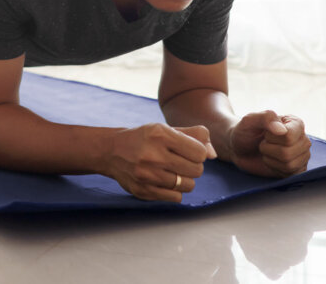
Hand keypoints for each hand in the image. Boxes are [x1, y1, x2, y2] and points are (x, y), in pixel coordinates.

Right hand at [103, 123, 217, 201]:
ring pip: (188, 186)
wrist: (111, 151)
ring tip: (173, 171)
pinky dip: (175, 191)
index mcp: (160, 134)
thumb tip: (213, 154)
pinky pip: (176, 198)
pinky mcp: (143, 191)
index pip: (200, 153)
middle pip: (196, 170)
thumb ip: (194, 136)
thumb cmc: (144, 139)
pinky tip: (164, 181)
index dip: (198, 153)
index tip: (188, 151)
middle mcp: (152, 155)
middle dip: (192, 166)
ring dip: (185, 180)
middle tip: (180, 161)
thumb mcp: (166, 128)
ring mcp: (147, 175)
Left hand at [228, 111, 310, 177]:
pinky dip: (275, 169)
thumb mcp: (249, 120)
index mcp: (295, 123)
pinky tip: (271, 161)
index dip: (271, 137)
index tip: (264, 133)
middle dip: (268, 149)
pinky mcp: (298, 169)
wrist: (240, 149)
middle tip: (263, 144)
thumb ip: (265, 118)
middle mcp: (302, 138)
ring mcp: (302, 155)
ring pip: (289, 164)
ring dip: (270, 159)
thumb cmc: (245, 132)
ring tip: (266, 152)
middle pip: (288, 152)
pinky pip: (290, 174)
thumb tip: (282, 130)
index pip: (289, 136)